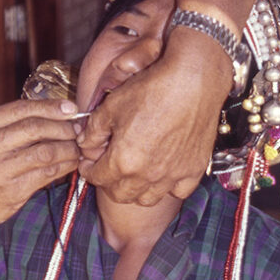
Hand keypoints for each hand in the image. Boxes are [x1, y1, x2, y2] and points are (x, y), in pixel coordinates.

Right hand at [0, 99, 79, 232]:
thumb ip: (5, 125)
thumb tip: (50, 113)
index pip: (21, 108)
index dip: (50, 107)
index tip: (70, 108)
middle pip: (35, 128)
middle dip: (62, 127)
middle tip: (76, 129)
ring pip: (44, 151)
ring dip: (67, 148)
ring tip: (76, 147)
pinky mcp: (10, 191)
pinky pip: (46, 174)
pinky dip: (63, 166)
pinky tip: (70, 163)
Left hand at [77, 28, 231, 204]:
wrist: (194, 80)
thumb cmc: (152, 89)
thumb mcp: (112, 106)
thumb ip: (93, 130)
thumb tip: (85, 144)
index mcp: (123, 160)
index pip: (97, 178)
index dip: (88, 170)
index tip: (88, 163)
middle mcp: (147, 174)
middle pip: (120, 194)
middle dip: (108, 183)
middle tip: (108, 168)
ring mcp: (172, 175)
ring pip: (147, 199)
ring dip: (135, 190)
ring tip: (133, 174)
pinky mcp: (193, 170)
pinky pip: (178, 192)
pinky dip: (168, 188)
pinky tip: (163, 174)